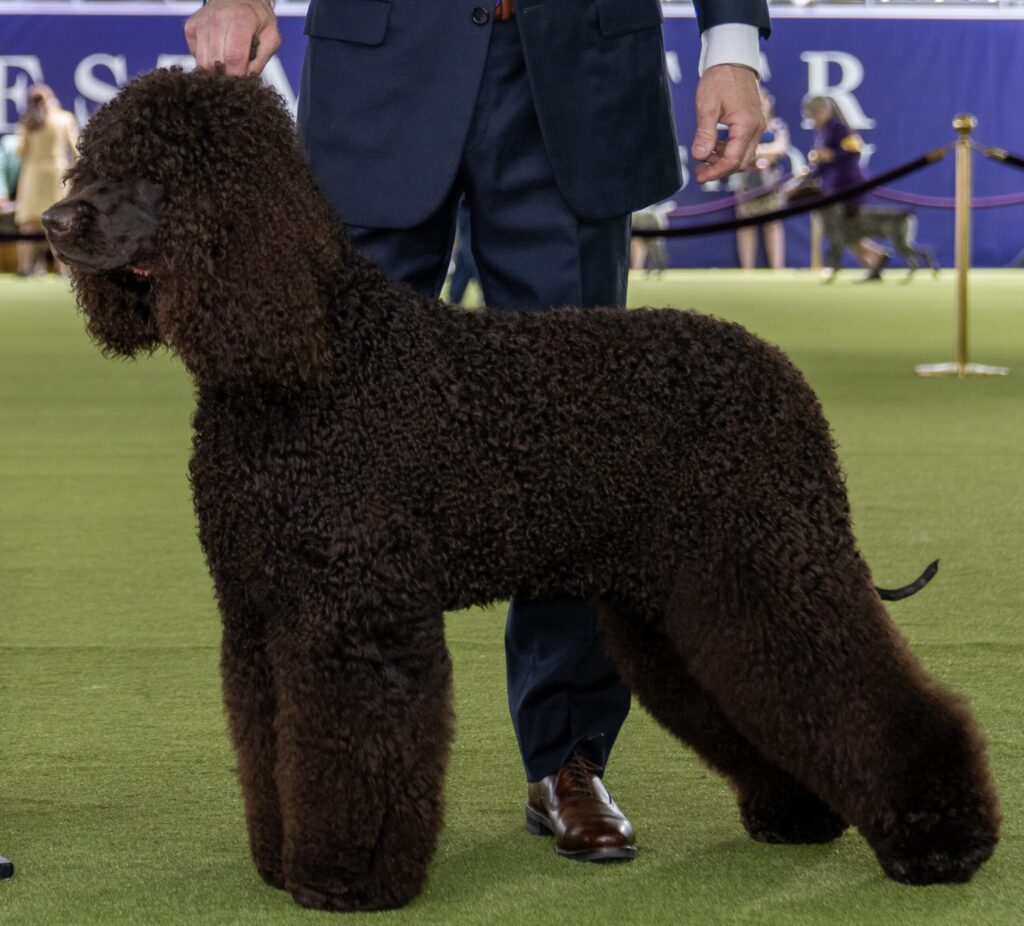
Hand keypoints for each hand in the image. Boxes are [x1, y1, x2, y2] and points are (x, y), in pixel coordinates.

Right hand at [185, 0, 280, 75]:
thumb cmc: (258, 19)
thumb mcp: (271, 38)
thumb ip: (261, 60)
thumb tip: (246, 79)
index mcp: (241, 19)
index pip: (234, 58)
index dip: (238, 75)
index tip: (243, 79)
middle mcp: (217, 18)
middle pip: (216, 63)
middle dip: (227, 76)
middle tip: (236, 73)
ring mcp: (201, 22)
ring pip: (203, 62)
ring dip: (215, 71)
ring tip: (227, 64)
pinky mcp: (190, 27)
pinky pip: (196, 56)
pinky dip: (206, 61)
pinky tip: (217, 53)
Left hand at [691, 64, 765, 183]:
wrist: (733, 60)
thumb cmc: (720, 79)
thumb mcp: (707, 107)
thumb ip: (704, 134)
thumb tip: (700, 156)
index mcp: (746, 125)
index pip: (733, 160)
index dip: (716, 172)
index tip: (700, 177)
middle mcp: (757, 128)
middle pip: (740, 162)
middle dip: (719, 170)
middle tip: (699, 171)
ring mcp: (757, 126)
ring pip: (742, 156)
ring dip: (723, 161)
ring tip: (703, 157)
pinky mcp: (753, 123)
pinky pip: (743, 145)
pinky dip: (728, 151)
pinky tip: (712, 147)